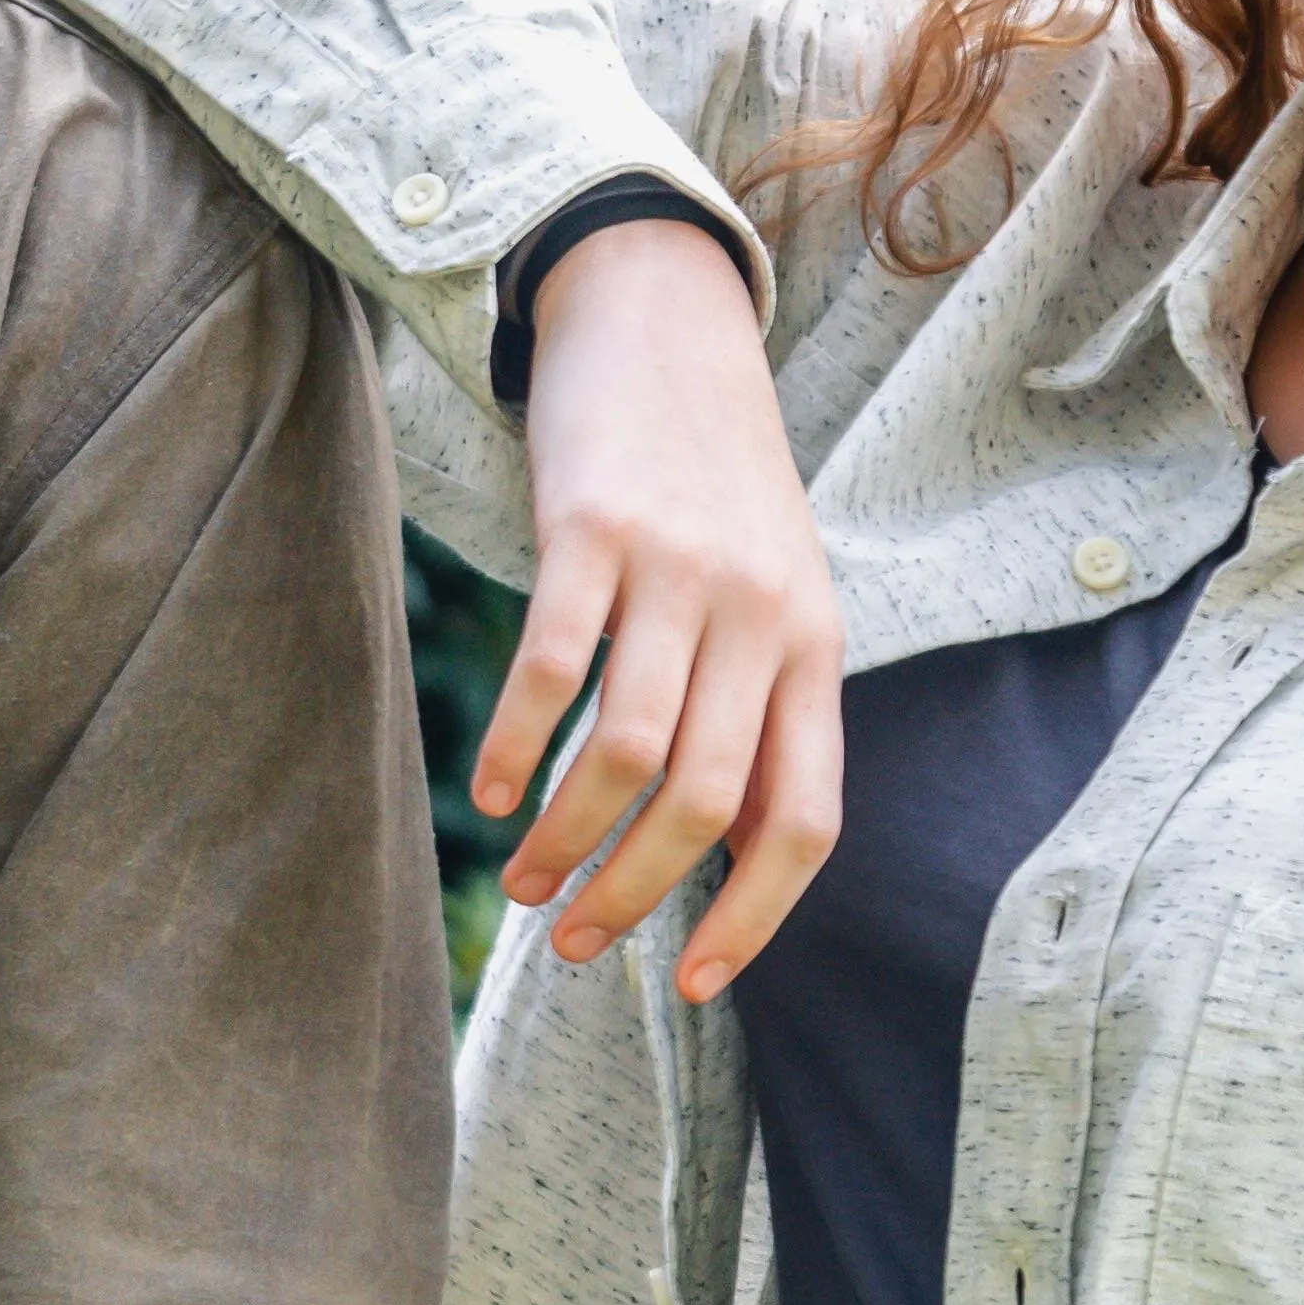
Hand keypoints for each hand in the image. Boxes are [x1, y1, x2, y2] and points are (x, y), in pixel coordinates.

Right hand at [476, 218, 844, 998]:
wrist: (661, 321)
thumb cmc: (713, 482)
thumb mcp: (772, 591)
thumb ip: (762, 709)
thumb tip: (728, 858)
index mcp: (815, 646)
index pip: (806, 819)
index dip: (753, 916)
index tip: (692, 984)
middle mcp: (760, 613)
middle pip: (704, 802)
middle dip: (633, 894)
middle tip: (574, 941)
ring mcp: (678, 569)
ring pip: (625, 751)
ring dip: (567, 836)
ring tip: (523, 878)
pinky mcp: (593, 527)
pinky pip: (551, 668)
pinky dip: (513, 746)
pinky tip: (488, 791)